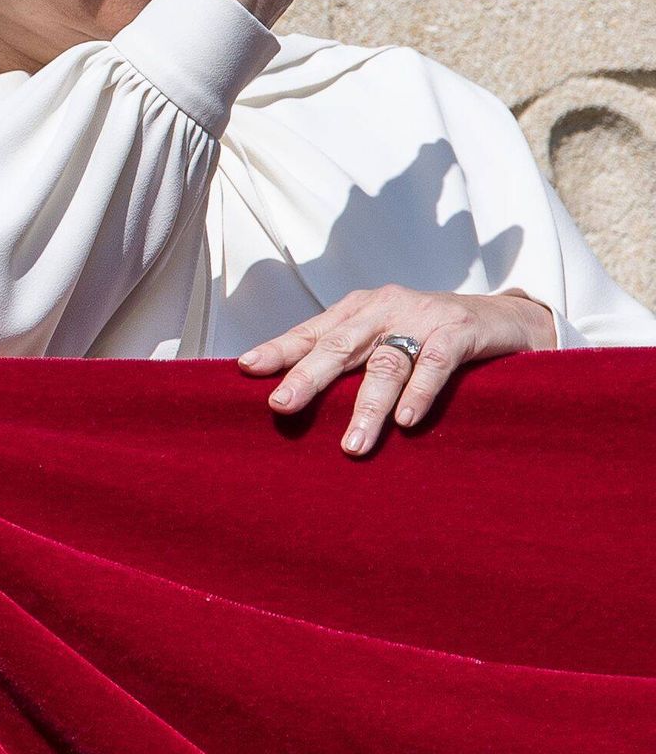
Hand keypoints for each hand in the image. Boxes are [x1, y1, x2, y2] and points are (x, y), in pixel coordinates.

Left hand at [240, 286, 548, 454]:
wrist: (507, 316)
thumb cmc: (432, 333)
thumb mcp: (385, 337)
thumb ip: (350, 358)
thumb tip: (296, 393)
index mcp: (359, 310)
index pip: (312, 332)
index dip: (280, 349)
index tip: (246, 368)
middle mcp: (384, 308)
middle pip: (339, 345)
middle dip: (308, 376)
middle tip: (281, 406)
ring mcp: (424, 317)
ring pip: (386, 362)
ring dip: (368, 406)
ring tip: (352, 445)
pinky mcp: (461, 331)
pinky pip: (436, 362)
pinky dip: (420, 392)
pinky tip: (406, 421)